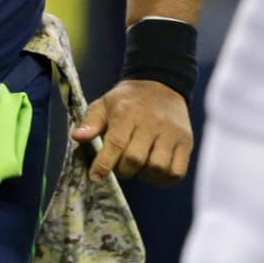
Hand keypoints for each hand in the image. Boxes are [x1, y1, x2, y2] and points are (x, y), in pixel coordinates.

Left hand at [72, 79, 192, 185]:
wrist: (161, 83)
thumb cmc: (127, 100)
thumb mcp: (104, 104)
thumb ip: (90, 122)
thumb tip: (77, 137)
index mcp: (127, 112)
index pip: (116, 143)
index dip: (104, 164)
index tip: (95, 177)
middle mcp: (151, 122)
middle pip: (136, 159)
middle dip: (123, 171)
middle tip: (119, 167)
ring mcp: (172, 132)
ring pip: (157, 167)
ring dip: (144, 176)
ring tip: (138, 168)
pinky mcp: (186, 141)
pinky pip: (177, 172)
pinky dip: (163, 179)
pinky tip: (153, 172)